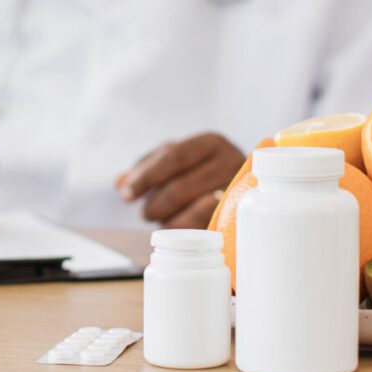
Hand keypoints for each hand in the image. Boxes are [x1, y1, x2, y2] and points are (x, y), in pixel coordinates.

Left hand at [116, 132, 244, 227]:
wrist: (251, 188)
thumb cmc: (203, 170)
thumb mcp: (177, 159)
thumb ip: (147, 167)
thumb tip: (120, 182)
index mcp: (212, 142)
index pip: (173, 157)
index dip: (146, 177)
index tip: (127, 194)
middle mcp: (230, 162)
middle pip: (179, 188)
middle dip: (153, 205)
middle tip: (145, 213)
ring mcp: (238, 192)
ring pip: (190, 211)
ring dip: (166, 220)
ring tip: (159, 219)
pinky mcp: (238, 217)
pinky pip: (202, 229)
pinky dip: (181, 229)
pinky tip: (174, 227)